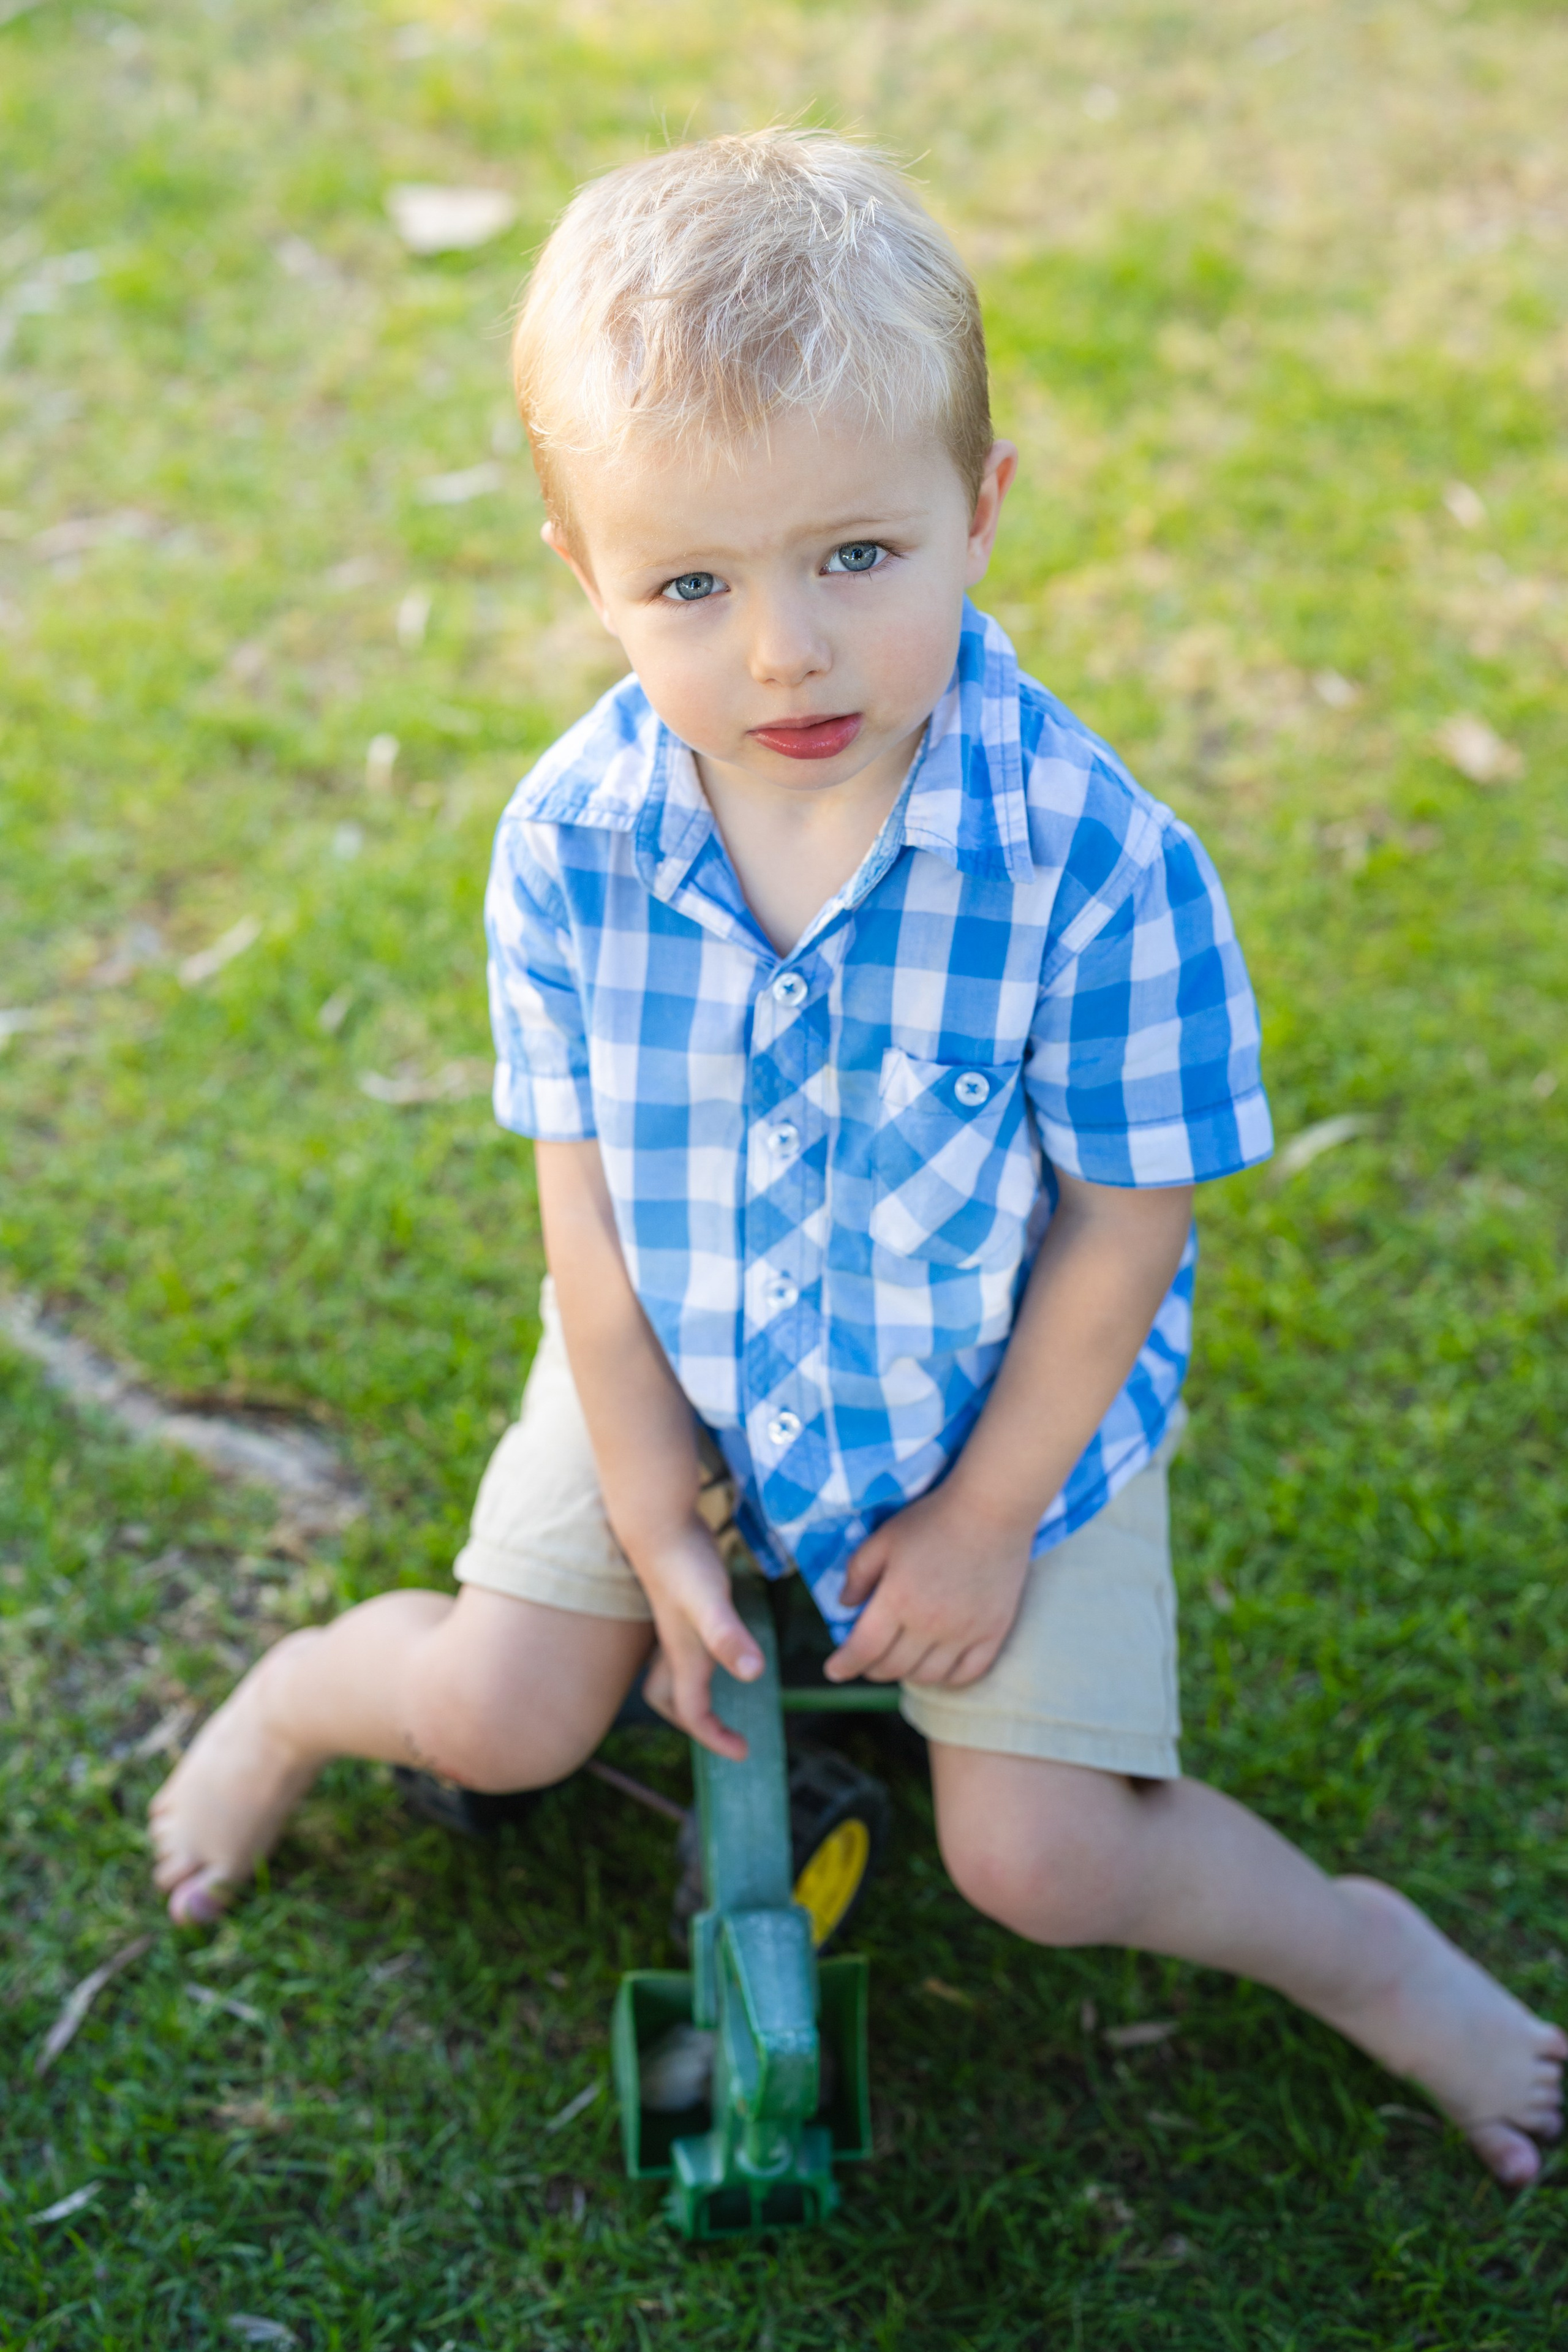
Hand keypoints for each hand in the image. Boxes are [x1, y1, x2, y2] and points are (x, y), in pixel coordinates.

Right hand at [631, 1518, 763, 1759]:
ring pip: (680, 1670)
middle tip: (724, 1732)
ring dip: (699, 1688)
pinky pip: (692, 1641)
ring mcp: (679, 1622)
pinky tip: (729, 1638)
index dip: (715, 1738)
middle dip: (695, 1721)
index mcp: (684, 1656)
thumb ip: (727, 1637)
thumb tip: (753, 1676)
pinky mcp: (686, 1601)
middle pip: (674, 1698)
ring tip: (729, 1693)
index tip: (744, 1752)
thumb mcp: (710, 1602)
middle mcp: (678, 1645)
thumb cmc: (684, 1563)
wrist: (658, 1520)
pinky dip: (709, 1652)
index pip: (692, 1713)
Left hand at [823, 1483, 1031, 1688]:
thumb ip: (858, 1573)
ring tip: (899, 1661)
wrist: (991, 1510)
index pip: (864, 1649)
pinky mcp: (993, 1632)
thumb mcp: (883, 1538)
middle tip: (866, 1660)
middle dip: (871, 1668)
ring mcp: (965, 1632)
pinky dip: (947, 1678)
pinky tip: (936, 1667)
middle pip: (893, 1667)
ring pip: (928, 1676)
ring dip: (906, 1673)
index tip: (834, 1670)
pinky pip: (967, 1674)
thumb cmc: (932, 1520)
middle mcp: (930, 1624)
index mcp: (898, 1600)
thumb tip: (844, 1606)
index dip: (845, 1665)